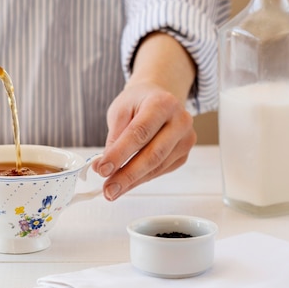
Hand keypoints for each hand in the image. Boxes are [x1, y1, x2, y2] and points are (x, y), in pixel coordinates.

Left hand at [94, 80, 196, 199]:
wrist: (159, 97)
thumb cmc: (138, 102)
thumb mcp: (120, 110)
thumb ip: (114, 137)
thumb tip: (104, 166)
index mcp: (162, 103)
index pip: (140, 132)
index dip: (120, 153)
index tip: (102, 169)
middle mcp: (180, 120)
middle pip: (153, 154)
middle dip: (127, 175)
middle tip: (108, 189)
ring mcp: (186, 139)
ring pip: (157, 167)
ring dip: (133, 182)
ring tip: (112, 190)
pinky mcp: (184, 154)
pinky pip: (161, 170)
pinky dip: (141, 179)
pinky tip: (126, 183)